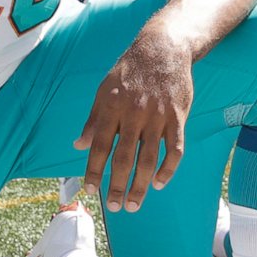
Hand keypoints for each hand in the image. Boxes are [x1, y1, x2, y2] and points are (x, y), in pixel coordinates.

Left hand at [76, 22, 195, 212]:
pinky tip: (159, 183)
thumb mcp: (104, 90)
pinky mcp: (177, 117)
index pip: (99, 146)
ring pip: (148, 159)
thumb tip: (79, 145)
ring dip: (140, 186)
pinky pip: (174, 149)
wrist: (163, 49)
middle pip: (123, 158)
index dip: (93, 170)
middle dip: (117, 186)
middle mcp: (133, 114)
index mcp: (111, 107)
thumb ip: (93, 120)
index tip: (90, 191)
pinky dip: (168, 169)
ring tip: (133, 205)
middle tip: (114, 207)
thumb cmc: (130, 71)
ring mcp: (157, 117)